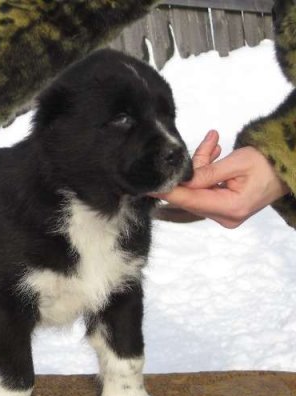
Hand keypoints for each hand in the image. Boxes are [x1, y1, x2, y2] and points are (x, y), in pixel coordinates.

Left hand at [151, 130, 289, 227]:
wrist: (289, 169)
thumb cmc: (269, 164)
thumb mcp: (237, 162)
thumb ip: (207, 172)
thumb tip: (181, 179)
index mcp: (231, 208)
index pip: (190, 200)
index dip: (168, 192)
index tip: (148, 186)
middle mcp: (225, 216)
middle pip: (192, 195)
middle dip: (191, 170)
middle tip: (205, 145)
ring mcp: (224, 214)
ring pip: (197, 189)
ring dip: (202, 166)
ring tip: (214, 144)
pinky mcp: (223, 208)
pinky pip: (205, 189)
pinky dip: (207, 171)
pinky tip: (215, 152)